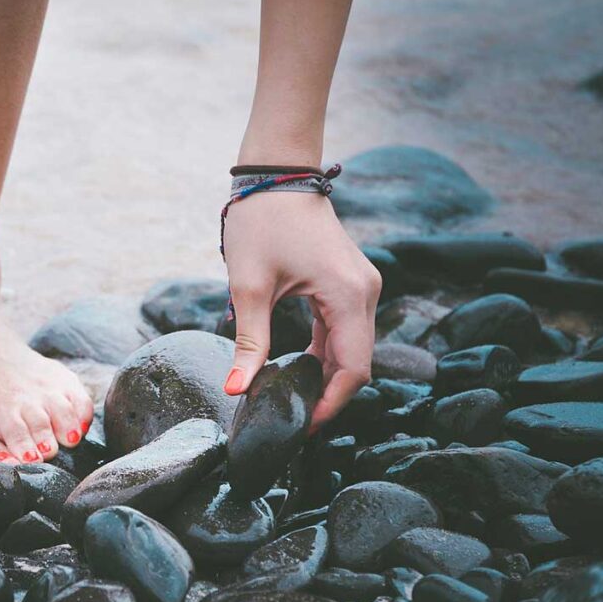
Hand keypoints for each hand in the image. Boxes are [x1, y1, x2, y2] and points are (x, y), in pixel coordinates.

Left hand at [221, 189, 381, 431]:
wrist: (275, 174)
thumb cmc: (261, 222)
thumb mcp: (249, 288)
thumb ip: (249, 343)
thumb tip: (236, 390)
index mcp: (348, 296)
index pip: (353, 369)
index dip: (330, 404)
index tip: (301, 427)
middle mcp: (365, 292)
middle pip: (357, 363)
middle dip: (328, 395)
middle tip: (293, 421)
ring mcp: (361, 285)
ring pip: (352, 348)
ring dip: (327, 376)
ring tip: (294, 401)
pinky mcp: (349, 282)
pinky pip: (344, 329)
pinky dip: (326, 353)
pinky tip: (301, 371)